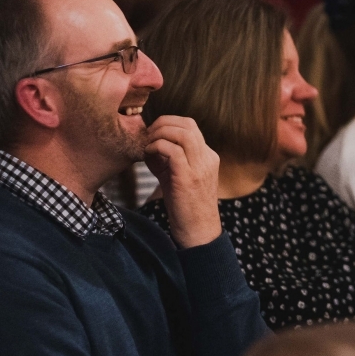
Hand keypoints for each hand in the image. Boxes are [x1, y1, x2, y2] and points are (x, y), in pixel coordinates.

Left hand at [144, 115, 221, 248]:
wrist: (198, 232)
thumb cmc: (186, 208)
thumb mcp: (179, 178)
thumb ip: (168, 160)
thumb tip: (149, 146)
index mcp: (208, 156)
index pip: (190, 126)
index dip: (169, 124)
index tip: (152, 133)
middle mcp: (207, 158)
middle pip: (187, 124)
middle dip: (163, 123)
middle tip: (146, 134)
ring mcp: (200, 167)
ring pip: (182, 133)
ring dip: (160, 133)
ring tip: (147, 143)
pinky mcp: (189, 178)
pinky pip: (173, 150)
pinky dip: (156, 147)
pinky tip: (147, 154)